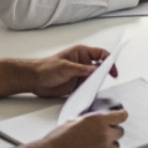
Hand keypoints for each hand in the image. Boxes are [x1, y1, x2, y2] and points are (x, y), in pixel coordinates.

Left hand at [0, 45, 115, 99]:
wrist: (34, 80)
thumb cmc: (46, 67)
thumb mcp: (65, 67)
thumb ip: (81, 69)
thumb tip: (95, 69)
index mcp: (81, 53)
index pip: (101, 54)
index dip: (109, 61)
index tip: (113, 70)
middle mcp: (82, 63)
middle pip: (100, 67)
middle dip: (104, 74)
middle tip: (107, 80)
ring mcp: (79, 74)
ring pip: (94, 79)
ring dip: (96, 84)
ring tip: (96, 88)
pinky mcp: (76, 85)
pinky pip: (87, 88)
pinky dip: (90, 91)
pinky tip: (89, 94)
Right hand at [20, 108, 126, 147]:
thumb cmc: (57, 141)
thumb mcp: (73, 122)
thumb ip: (88, 121)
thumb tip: (92, 123)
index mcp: (97, 120)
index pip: (121, 116)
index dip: (120, 117)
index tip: (121, 117)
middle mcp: (104, 133)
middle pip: (120, 132)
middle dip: (112, 133)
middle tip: (101, 135)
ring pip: (116, 145)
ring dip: (108, 145)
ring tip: (94, 147)